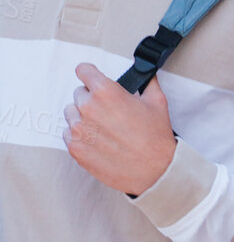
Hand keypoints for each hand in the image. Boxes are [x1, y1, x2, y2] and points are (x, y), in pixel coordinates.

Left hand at [64, 63, 177, 195]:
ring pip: (71, 113)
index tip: (93, 78)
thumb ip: (146, 83)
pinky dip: (80, 135)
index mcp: (107, 92)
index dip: (90, 74)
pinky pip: (68, 133)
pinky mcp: (75, 147)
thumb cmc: (156, 137)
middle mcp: (88, 108)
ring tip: (104, 127)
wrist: (154, 170)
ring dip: (83, 117)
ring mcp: (78, 129)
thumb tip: (144, 75)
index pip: (83, 70)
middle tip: (109, 111)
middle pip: (78, 93)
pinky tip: (99, 140)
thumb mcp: (157, 102)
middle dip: (92, 99)